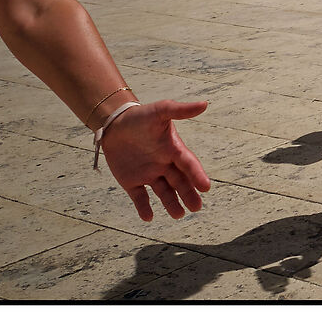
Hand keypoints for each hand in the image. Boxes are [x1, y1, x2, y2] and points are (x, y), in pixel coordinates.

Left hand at [99, 99, 211, 220]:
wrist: (115, 123)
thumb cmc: (140, 116)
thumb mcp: (160, 111)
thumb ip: (180, 110)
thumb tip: (205, 104)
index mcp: (173, 149)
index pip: (188, 164)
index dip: (197, 175)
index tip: (206, 187)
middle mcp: (164, 164)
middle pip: (180, 182)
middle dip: (188, 194)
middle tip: (196, 208)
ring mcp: (149, 174)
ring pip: (164, 192)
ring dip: (171, 203)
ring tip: (178, 215)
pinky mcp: (132, 182)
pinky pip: (140, 197)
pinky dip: (144, 208)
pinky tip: (148, 217)